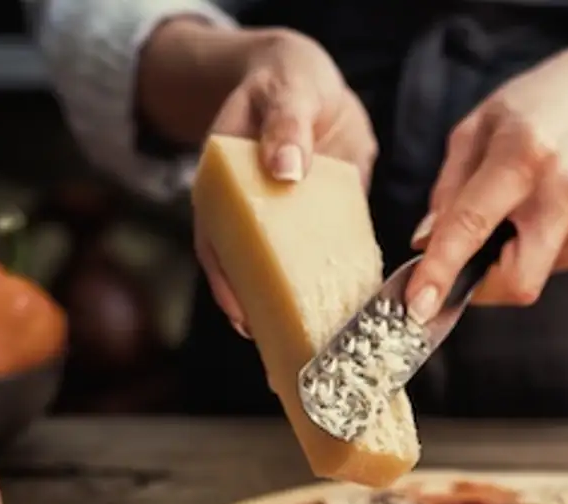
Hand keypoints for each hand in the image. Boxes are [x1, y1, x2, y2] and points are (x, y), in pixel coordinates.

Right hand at [192, 30, 376, 334]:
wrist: (310, 86)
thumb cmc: (288, 84)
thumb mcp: (286, 93)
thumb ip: (286, 126)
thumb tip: (285, 169)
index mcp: (224, 187)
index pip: (214, 243)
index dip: (226, 283)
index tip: (242, 315)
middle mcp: (248, 217)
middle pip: (246, 275)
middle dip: (263, 316)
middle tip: (283, 355)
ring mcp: (283, 229)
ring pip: (285, 278)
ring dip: (299, 314)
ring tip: (315, 354)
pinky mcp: (317, 231)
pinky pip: (324, 264)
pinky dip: (335, 291)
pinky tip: (353, 318)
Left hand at [402, 45, 567, 319]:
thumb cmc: (530, 110)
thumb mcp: (475, 130)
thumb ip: (448, 189)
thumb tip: (426, 244)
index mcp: (523, 155)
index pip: (473, 225)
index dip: (442, 270)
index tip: (418, 306)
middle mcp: (561, 193)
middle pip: (517, 281)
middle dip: (479, 287)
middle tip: (457, 263)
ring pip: (527, 278)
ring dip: (499, 261)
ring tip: (506, 212)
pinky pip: (541, 267)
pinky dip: (521, 252)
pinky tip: (529, 215)